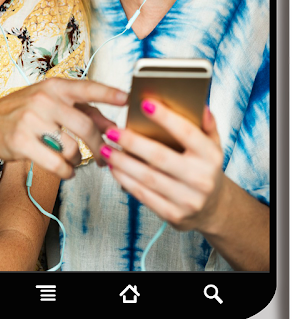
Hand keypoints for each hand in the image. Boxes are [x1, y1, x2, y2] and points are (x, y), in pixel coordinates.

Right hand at [0, 78, 126, 179]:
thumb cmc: (26, 113)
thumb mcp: (53, 104)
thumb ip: (84, 112)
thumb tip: (113, 127)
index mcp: (55, 87)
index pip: (86, 88)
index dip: (108, 93)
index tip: (127, 98)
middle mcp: (44, 99)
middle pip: (85, 125)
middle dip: (99, 144)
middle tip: (105, 156)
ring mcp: (31, 120)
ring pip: (71, 148)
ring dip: (79, 160)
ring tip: (74, 161)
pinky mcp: (22, 141)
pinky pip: (56, 163)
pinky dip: (67, 171)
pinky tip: (66, 171)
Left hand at [100, 99, 224, 232]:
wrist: (213, 208)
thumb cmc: (205, 168)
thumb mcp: (213, 145)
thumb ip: (206, 124)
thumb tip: (199, 104)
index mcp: (211, 156)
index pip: (187, 133)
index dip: (166, 118)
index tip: (145, 103)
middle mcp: (202, 179)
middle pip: (160, 157)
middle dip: (132, 142)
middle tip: (112, 131)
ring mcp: (188, 199)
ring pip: (147, 178)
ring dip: (122, 162)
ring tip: (106, 149)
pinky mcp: (173, 215)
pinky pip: (144, 195)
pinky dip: (125, 180)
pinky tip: (114, 168)